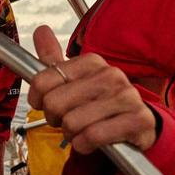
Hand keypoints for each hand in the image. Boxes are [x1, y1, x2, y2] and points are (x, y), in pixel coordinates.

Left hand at [27, 25, 156, 153]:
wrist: (135, 124)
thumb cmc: (99, 102)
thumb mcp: (75, 80)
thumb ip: (54, 58)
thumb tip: (41, 29)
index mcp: (92, 62)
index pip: (42, 81)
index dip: (37, 100)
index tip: (45, 104)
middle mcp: (110, 75)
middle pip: (54, 103)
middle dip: (54, 119)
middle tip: (66, 120)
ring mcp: (126, 97)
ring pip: (72, 122)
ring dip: (70, 134)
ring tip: (81, 130)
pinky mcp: (137, 120)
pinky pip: (93, 137)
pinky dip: (84, 144)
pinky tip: (91, 141)